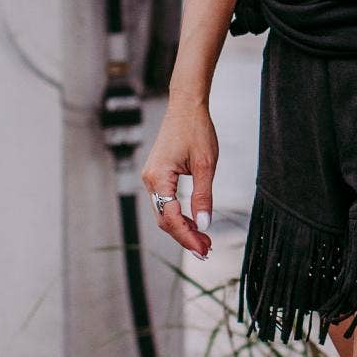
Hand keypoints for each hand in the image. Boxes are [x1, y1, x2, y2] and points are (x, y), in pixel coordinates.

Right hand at [140, 96, 217, 258]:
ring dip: (183, 228)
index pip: (171, 218)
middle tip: (206, 250)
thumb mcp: (205, 165)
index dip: (188, 236)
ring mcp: (151, 178)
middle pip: (165, 220)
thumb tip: (204, 224)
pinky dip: (179, 215)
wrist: (186, 106)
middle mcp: (150, 180)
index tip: (204, 249)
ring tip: (204, 240)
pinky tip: (194, 223)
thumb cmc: (196, 129)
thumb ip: (203, 196)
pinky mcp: (157, 176)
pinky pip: (166, 202)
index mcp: (158, 178)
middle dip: (185, 237)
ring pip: (164, 213)